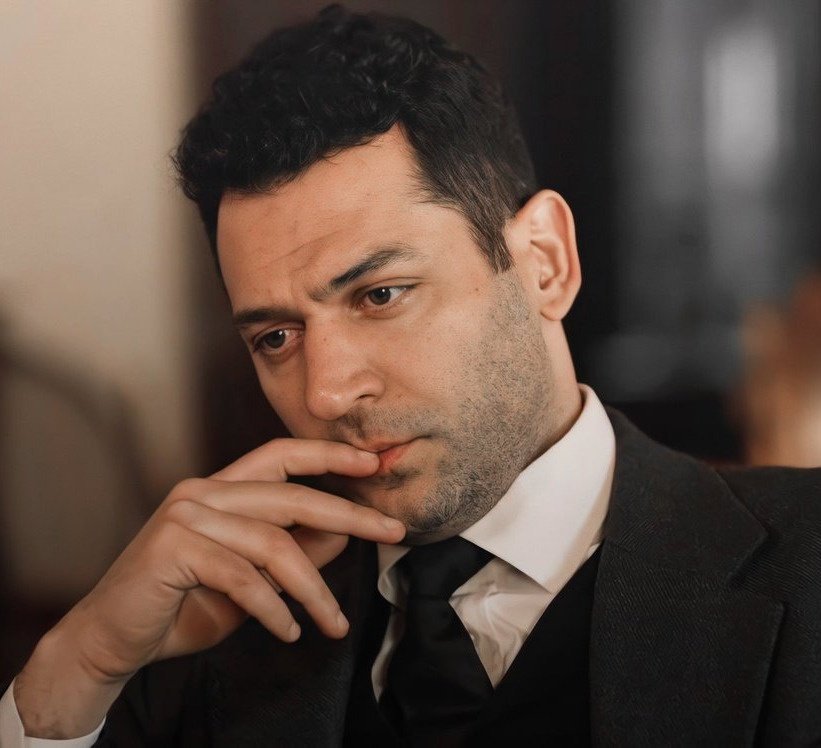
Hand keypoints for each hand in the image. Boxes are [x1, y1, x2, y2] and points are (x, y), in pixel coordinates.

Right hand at [15, 438, 403, 737]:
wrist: (110, 639)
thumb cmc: (181, 606)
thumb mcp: (250, 580)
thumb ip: (291, 552)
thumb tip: (343, 534)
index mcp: (221, 488)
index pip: (281, 455)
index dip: (328, 455)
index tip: (372, 464)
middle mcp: (204, 492)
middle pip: (292, 496)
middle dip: (349, 515)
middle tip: (393, 533)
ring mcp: (186, 515)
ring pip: (275, 545)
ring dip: (314, 590)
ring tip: (334, 624)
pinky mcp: (173, 547)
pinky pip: (245, 578)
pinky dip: (274, 610)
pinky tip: (289, 632)